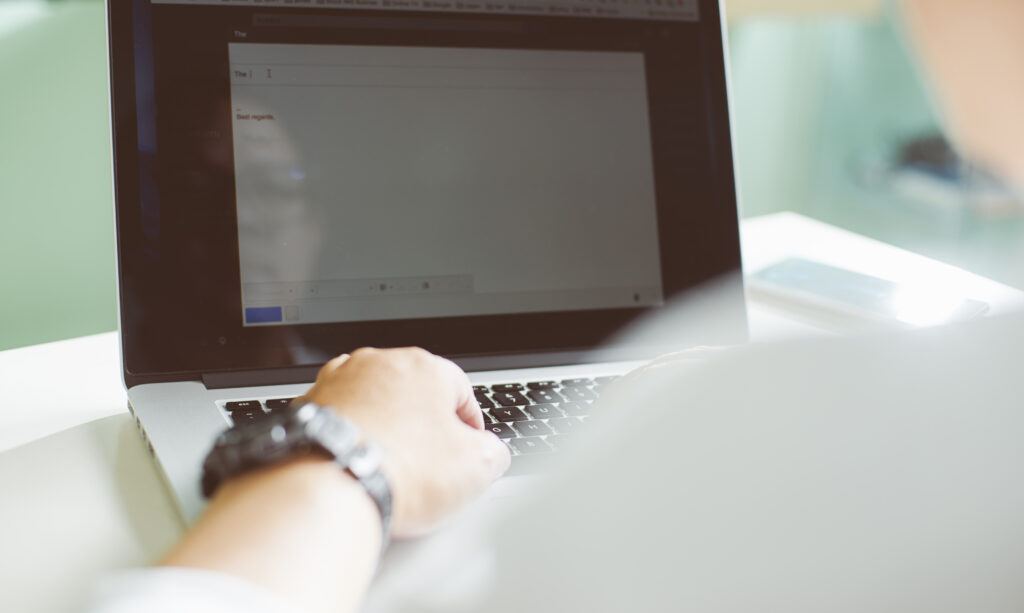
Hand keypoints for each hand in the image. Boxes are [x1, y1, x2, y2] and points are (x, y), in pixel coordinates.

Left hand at [296, 347, 510, 536]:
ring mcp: (340, 381)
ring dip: (386, 427)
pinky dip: (352, 436)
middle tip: (430, 463)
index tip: (468, 447)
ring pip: (375, 402)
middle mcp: (379, 364)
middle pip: (414, 394)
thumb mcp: (477, 467)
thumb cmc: (399, 470)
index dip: (469, 425)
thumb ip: (493, 451)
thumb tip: (490, 452)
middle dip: (424, 425)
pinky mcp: (310, 405)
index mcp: (425, 366)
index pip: (461, 391)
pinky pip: (342, 418)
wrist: (329, 485)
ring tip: (390, 465)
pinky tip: (358, 463)